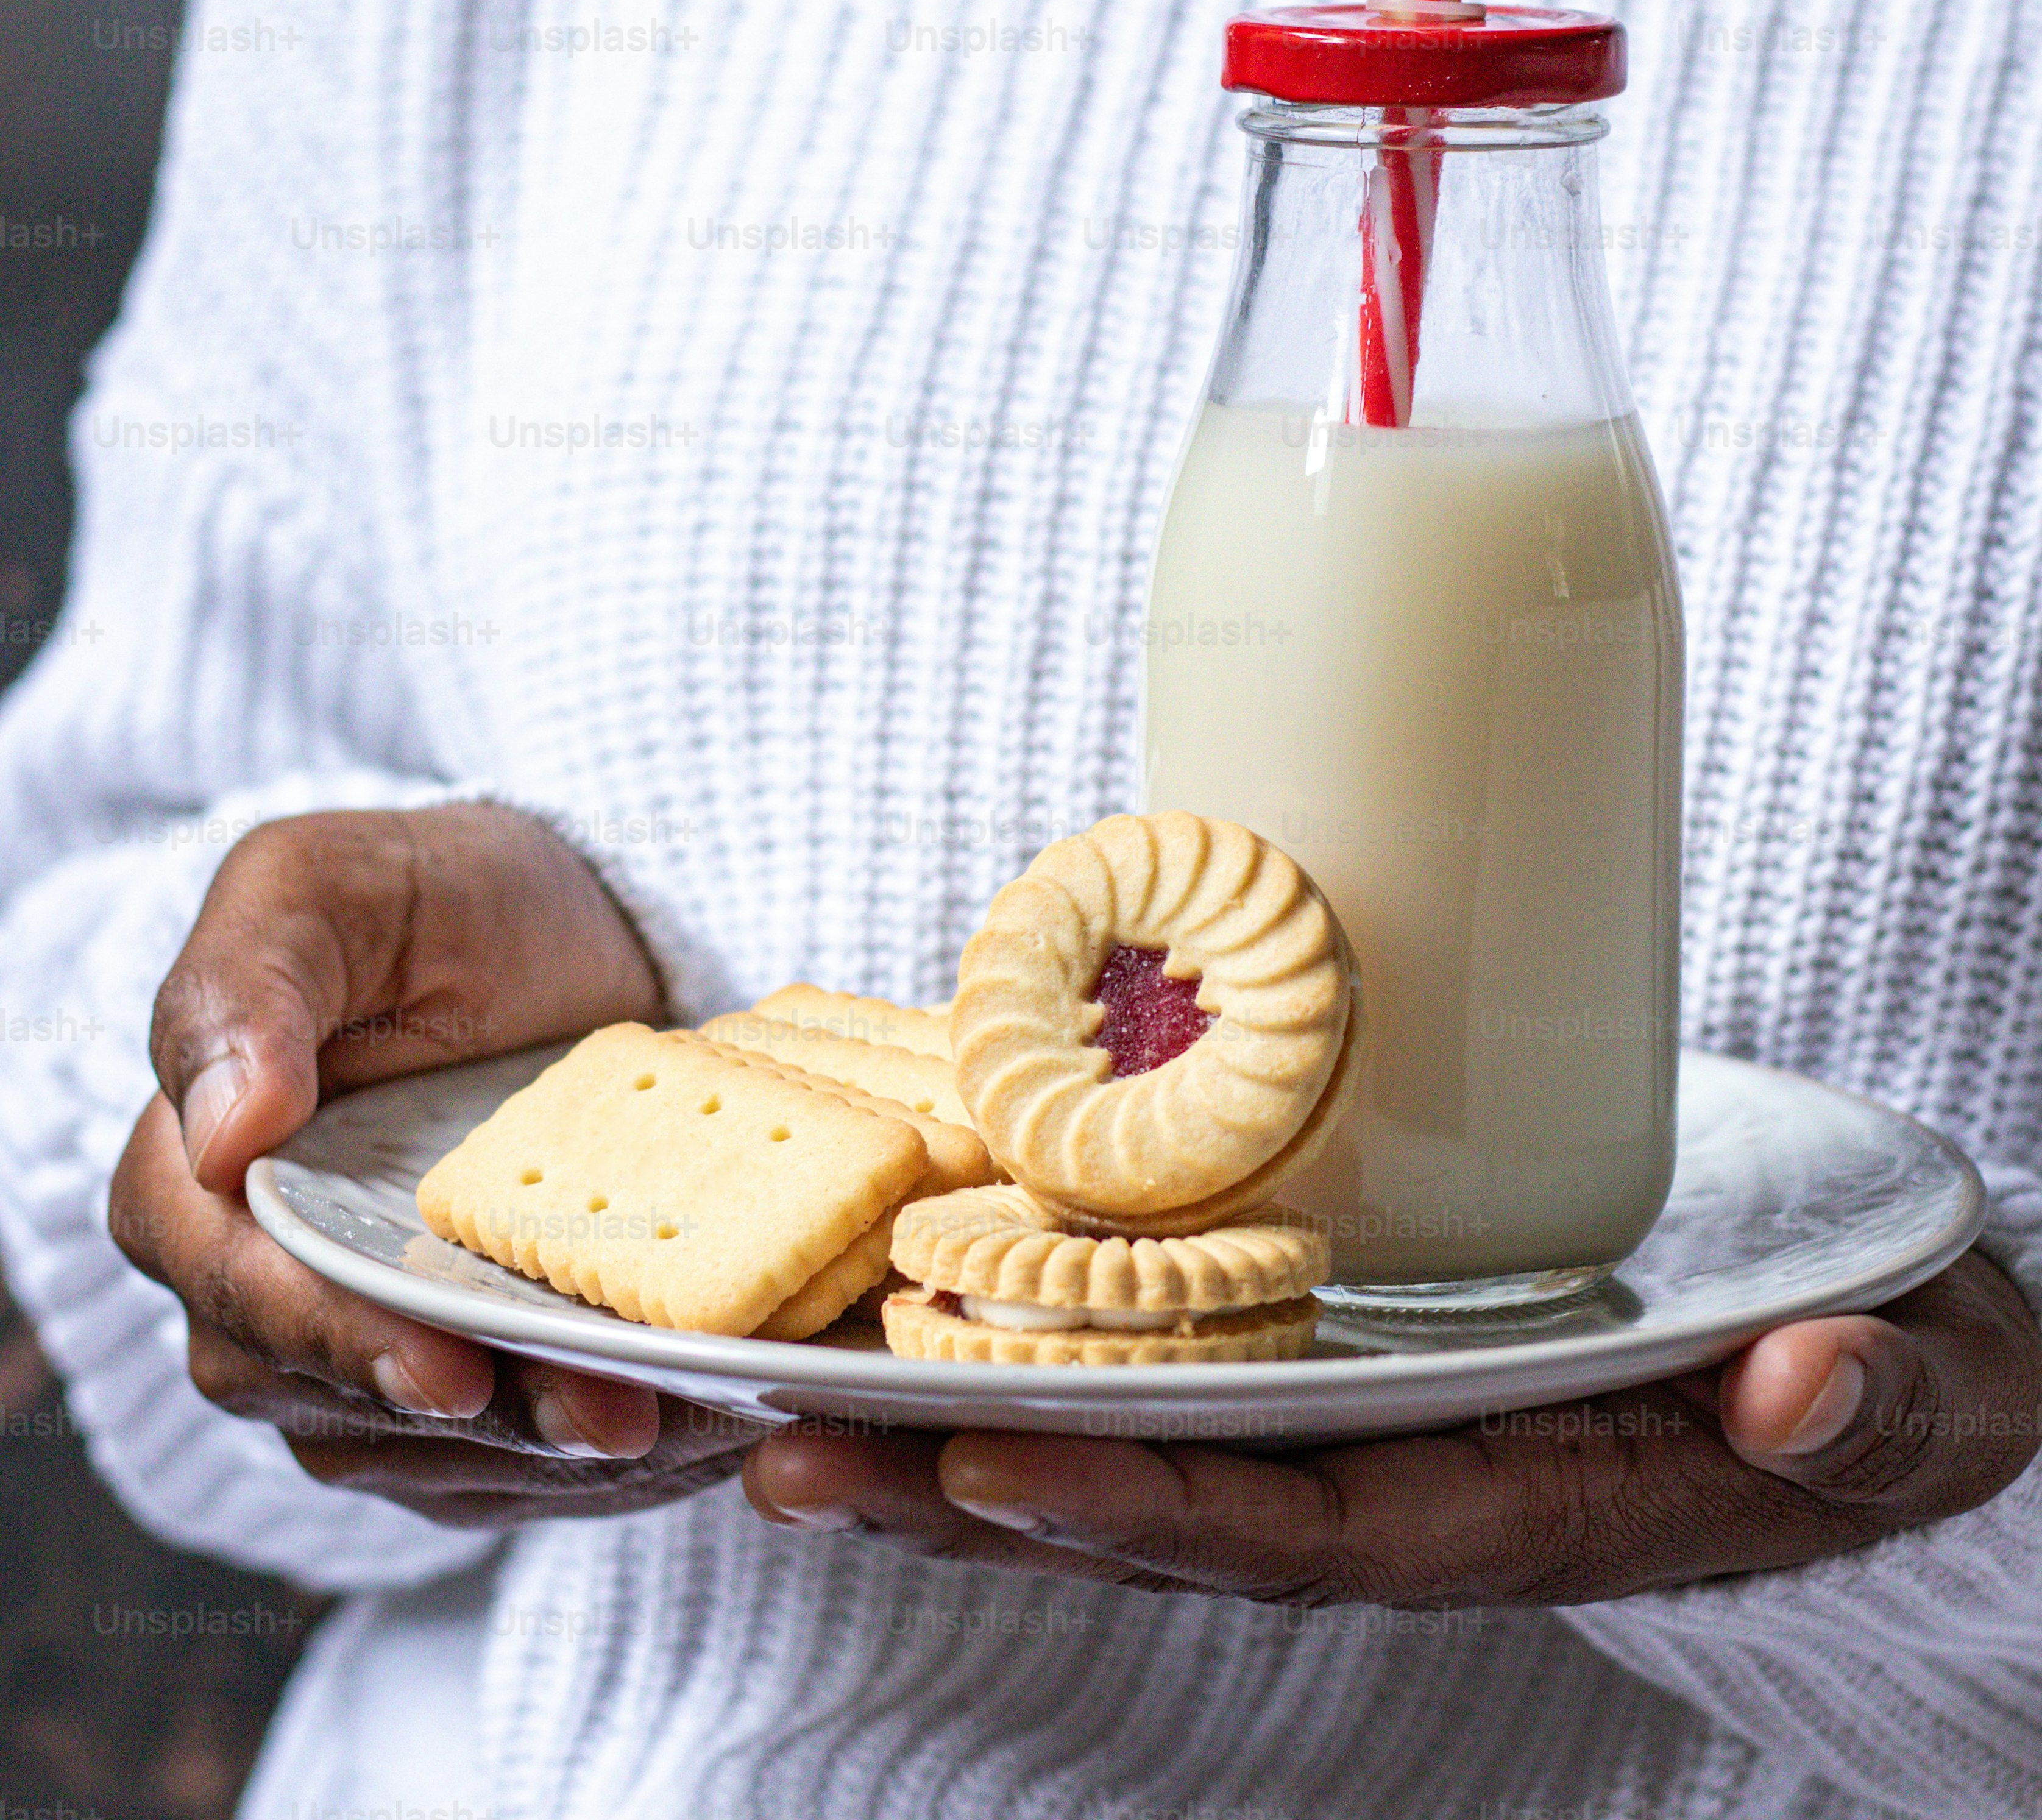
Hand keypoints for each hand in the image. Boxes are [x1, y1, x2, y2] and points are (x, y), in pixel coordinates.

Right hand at [112, 802, 760, 1524]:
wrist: (569, 931)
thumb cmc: (433, 896)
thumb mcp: (325, 884)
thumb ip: (250, 984)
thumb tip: (221, 1132)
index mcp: (195, 1186)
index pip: (241, 1295)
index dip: (336, 1341)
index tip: (445, 1368)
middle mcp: (264, 1293)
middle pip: (346, 1399)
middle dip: (485, 1419)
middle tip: (612, 1418)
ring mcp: (365, 1353)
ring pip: (440, 1454)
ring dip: (558, 1452)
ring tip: (679, 1423)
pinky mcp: (471, 1384)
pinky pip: (519, 1459)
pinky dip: (608, 1456)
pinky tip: (702, 1425)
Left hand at [743, 1248, 2041, 1602]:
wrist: (1888, 1332)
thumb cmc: (1898, 1363)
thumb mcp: (1922, 1386)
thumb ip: (1874, 1410)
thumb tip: (1805, 1395)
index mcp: (1514, 1501)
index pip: (1300, 1525)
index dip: (1137, 1508)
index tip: (980, 1469)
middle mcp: (1406, 1474)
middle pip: (1156, 1499)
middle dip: (961, 1488)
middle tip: (773, 1451)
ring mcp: (1361, 1412)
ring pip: (1128, 1435)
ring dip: (946, 1423)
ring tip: (768, 1396)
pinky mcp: (1341, 1333)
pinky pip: (1164, 1347)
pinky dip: (1030, 1328)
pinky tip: (906, 1283)